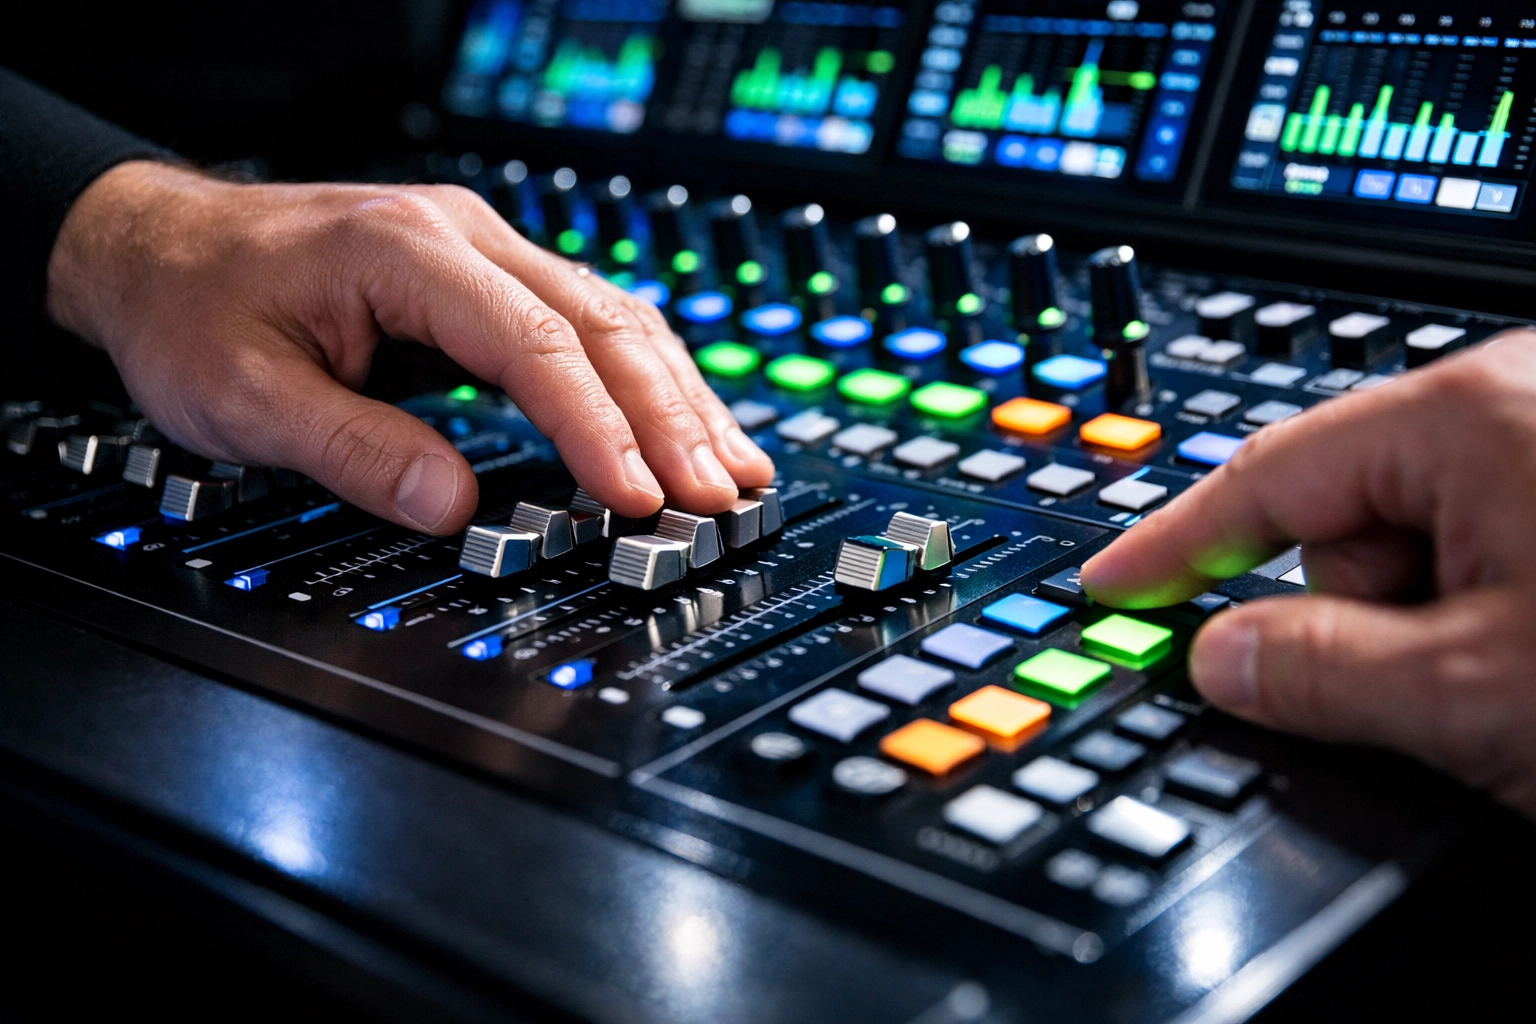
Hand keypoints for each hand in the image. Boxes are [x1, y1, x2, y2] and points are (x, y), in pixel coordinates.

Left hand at [45, 161, 773, 533]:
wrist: (159, 246)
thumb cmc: (194, 306)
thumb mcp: (243, 394)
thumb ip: (353, 449)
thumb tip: (453, 508)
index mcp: (407, 251)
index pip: (537, 344)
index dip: (597, 427)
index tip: (638, 498)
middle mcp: (464, 238)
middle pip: (603, 322)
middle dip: (670, 415)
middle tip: (718, 495)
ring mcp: (485, 252)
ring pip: (615, 317)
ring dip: (677, 396)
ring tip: (733, 468)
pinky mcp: (490, 279)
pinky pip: (592, 323)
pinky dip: (646, 379)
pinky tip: (683, 421)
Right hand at [1081, 331, 1535, 817]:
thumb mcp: (1476, 690)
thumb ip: (1319, 674)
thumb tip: (1222, 660)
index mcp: (1466, 412)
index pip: (1263, 478)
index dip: (1173, 546)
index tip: (1114, 583)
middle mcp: (1512, 396)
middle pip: (1348, 517)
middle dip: (1366, 608)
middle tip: (1441, 679)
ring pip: (1422, 537)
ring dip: (1438, 614)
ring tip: (1520, 669)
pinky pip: (1485, 537)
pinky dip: (1493, 599)